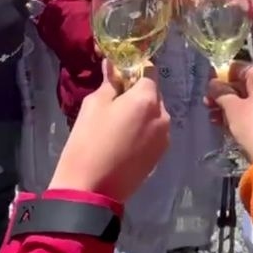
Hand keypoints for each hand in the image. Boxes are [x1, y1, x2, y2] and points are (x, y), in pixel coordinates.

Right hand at [48, 62, 169, 202]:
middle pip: (153, 95)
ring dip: (142, 114)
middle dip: (138, 94)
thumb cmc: (88, 141)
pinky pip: (155, 133)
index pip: (148, 73)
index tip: (118, 79)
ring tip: (119, 125)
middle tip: (115, 103)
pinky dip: (144, 131)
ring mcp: (164, 138)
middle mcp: (163, 116)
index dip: (133, 72)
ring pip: (155, 115)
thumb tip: (112, 65)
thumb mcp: (94, 104)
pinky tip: (125, 141)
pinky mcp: (160, 156)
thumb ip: (109, 82)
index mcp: (147, 100)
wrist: (91, 188)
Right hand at [206, 61, 252, 161]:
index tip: (210, 86)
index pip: (242, 68)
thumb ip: (221, 93)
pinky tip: (229, 126)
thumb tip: (214, 84)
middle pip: (248, 84)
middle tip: (208, 103)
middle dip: (226, 93)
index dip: (223, 75)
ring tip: (214, 118)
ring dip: (232, 106)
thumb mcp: (233, 109)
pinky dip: (246, 115)